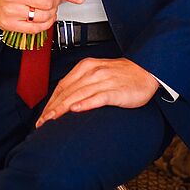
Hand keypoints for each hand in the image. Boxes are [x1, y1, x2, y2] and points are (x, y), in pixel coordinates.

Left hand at [35, 57, 159, 127]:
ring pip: (78, 94)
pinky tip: (76, 110)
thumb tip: (63, 100)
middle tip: (42, 123)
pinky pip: (98, 97)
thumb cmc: (122, 75)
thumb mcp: (98, 72)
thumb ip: (81, 83)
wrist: (147, 71)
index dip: (50, 101)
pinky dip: (86, 103)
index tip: (42, 115)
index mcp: (86, 66)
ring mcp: (104, 81)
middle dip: (52, 108)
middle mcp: (93, 72)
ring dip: (63, 108)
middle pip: (67, 91)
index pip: (62, 85)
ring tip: (52, 119)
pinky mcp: (116, 91)